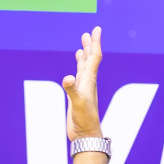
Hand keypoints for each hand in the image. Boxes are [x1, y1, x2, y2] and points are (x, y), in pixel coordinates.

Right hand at [62, 26, 103, 140]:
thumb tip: (67, 77)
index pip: (94, 57)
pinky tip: (74, 71)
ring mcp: (82, 89)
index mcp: (89, 80)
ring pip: (84, 68)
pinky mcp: (77, 96)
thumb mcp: (77, 103)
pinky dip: (76, 71)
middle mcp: (87, 82)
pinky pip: (77, 79)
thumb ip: (72, 90)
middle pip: (90, 59)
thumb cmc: (84, 119)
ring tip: (82, 47)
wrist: (85, 134)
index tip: (96, 29)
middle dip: (89, 45)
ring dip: (83, 56)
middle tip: (88, 33)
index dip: (94, 42)